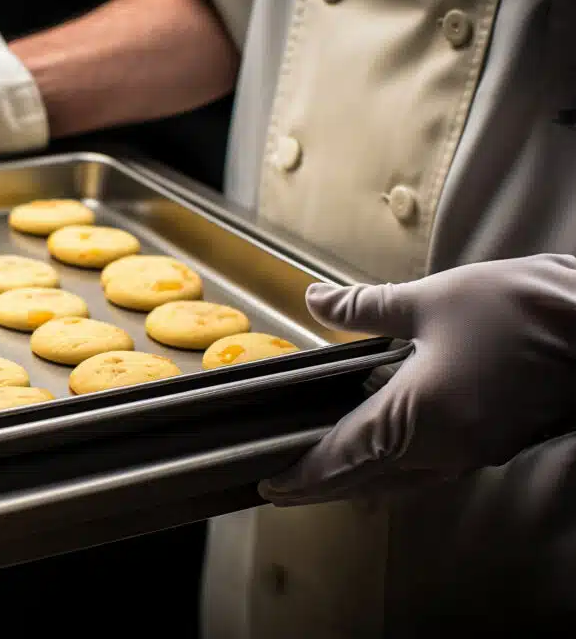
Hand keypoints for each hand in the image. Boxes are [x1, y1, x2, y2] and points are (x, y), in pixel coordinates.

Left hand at [259, 254, 575, 505]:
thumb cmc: (520, 309)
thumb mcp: (432, 300)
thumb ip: (365, 308)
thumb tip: (314, 300)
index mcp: (419, 419)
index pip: (344, 457)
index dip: (304, 475)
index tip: (269, 486)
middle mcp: (445, 449)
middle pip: (368, 480)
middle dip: (323, 486)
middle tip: (285, 489)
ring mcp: (475, 452)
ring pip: (401, 480)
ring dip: (359, 480)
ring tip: (325, 474)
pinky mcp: (496, 443)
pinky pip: (431, 469)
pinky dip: (394, 468)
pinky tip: (383, 450)